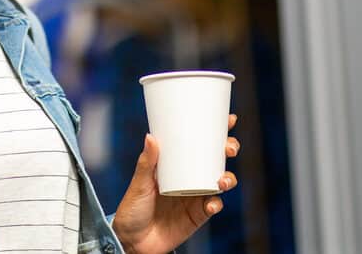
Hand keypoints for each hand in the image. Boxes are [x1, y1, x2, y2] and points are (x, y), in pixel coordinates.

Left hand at [112, 114, 239, 253]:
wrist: (133, 241)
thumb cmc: (132, 209)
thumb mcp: (138, 183)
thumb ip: (146, 163)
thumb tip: (151, 136)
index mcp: (176, 163)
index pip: (198, 143)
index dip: (216, 131)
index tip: (229, 120)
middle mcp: (189, 176)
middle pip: (216, 158)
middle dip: (228, 149)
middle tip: (229, 148)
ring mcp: (195, 196)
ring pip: (220, 181)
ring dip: (228, 177)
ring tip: (222, 180)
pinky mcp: (197, 215)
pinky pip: (213, 206)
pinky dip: (215, 203)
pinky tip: (211, 203)